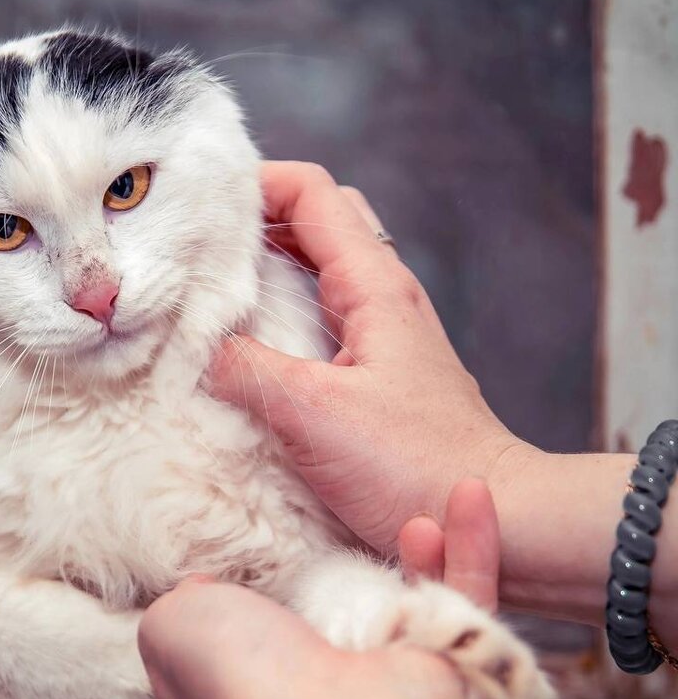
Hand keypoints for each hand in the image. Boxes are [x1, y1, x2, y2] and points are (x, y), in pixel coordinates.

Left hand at [138, 483, 622, 698]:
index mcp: (248, 675)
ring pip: (411, 593)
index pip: (248, 629)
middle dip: (347, 548)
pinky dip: (471, 545)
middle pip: (335, 602)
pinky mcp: (441, 666)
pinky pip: (467, 597)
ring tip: (414, 497)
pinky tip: (466, 497)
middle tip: (354, 497)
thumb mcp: (174, 627)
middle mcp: (316, 678)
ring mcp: (382, 672)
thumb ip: (178, 603)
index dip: (244, 582)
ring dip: (419, 542)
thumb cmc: (243, 677)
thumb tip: (195, 587)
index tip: (246, 527)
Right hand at [208, 162, 528, 552]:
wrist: (499, 515)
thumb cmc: (415, 464)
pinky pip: (321, 314)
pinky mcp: (376, 369)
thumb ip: (248, 369)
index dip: (254, 183)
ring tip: (211, 286)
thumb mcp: (313, 412)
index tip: (199, 205)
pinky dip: (280, 310)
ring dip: (266, 264)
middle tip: (202, 241)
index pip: (312, 192)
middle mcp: (383, 295)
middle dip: (257, 215)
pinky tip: (247, 343)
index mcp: (373, 285)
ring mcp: (383, 331)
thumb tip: (202, 349)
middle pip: (317, 217)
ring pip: (318, 266)